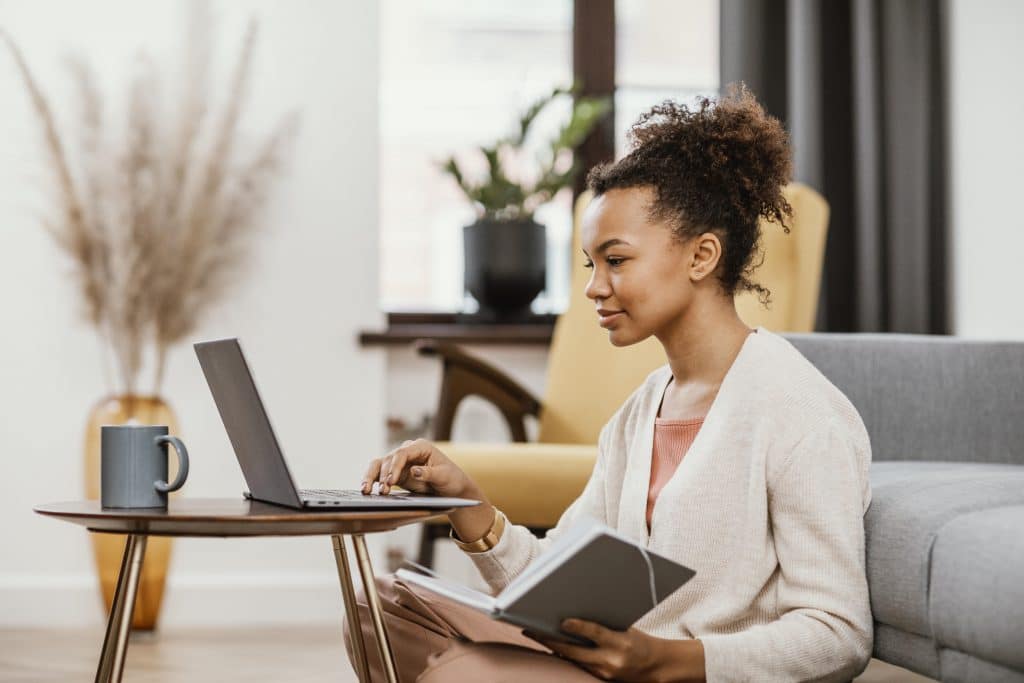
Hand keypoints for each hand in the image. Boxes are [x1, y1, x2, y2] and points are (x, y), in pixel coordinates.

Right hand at [361, 438, 474, 497]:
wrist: (451, 488)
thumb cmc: (451, 479)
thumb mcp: (444, 476)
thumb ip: (429, 473)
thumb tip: (413, 471)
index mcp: (421, 446)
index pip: (403, 453)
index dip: (395, 466)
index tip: (391, 480)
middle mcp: (408, 451)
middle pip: (389, 458)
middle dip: (384, 475)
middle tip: (383, 490)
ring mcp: (400, 461)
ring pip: (380, 464)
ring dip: (373, 477)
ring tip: (367, 490)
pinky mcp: (395, 472)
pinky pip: (379, 473)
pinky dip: (372, 480)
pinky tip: (366, 489)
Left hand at [530, 619, 704, 681]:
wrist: (656, 667)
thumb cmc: (640, 642)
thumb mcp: (626, 628)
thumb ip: (603, 624)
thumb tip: (576, 613)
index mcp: (620, 643)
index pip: (595, 633)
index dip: (577, 627)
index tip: (561, 620)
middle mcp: (611, 661)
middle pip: (574, 651)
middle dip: (550, 640)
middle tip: (531, 630)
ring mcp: (604, 673)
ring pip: (572, 659)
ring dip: (554, 648)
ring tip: (536, 635)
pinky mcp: (600, 678)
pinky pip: (578, 665)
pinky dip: (566, 655)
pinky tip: (554, 647)